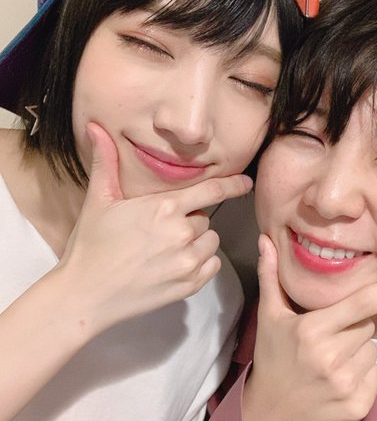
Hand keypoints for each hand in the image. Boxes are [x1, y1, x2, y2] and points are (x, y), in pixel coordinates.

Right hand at [55, 123, 251, 334]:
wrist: (86, 293)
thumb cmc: (91, 245)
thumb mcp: (99, 199)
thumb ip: (105, 161)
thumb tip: (95, 127)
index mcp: (165, 207)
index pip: (212, 191)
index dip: (233, 185)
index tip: (246, 182)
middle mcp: (182, 233)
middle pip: (205, 218)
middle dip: (190, 219)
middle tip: (160, 229)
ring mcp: (188, 261)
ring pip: (211, 241)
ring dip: (197, 241)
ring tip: (167, 247)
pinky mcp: (189, 285)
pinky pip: (212, 265)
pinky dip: (201, 263)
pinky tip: (176, 263)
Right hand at [242, 234, 376, 420]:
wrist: (271, 412)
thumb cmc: (272, 356)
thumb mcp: (269, 316)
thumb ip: (270, 276)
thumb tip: (265, 239)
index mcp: (312, 331)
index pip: (360, 304)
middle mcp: (331, 358)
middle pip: (367, 325)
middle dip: (353, 326)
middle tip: (328, 337)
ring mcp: (345, 384)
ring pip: (372, 350)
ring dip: (357, 350)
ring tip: (329, 361)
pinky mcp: (357, 406)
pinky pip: (375, 374)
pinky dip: (362, 374)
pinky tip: (337, 380)